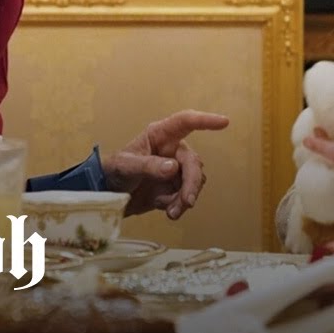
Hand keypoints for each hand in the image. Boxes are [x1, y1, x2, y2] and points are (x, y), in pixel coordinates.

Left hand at [102, 110, 229, 218]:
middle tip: (187, 202)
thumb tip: (173, 167)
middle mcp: (172, 150)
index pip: (185, 122)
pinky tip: (166, 210)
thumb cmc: (114, 170)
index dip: (205, 121)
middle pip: (192, 162)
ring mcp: (175, 169)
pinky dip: (179, 205)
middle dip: (191, 183)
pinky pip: (187, 195)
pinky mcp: (175, 187)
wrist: (110, 196)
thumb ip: (148, 166)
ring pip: (194, 180)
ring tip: (171, 211)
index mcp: (159, 135)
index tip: (224, 122)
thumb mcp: (126, 166)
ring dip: (185, 197)